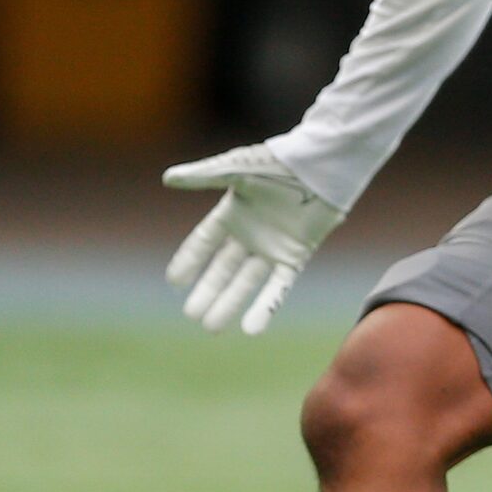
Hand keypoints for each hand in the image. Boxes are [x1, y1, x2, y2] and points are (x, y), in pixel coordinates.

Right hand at [163, 144, 344, 334]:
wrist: (323, 167)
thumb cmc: (279, 162)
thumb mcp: (237, 169)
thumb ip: (203, 177)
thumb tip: (168, 178)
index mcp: (233, 213)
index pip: (204, 243)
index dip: (189, 261)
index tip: (174, 283)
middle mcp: (251, 233)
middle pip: (223, 269)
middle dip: (208, 291)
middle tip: (192, 315)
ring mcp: (273, 246)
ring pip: (246, 282)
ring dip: (230, 304)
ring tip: (212, 328)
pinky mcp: (296, 256)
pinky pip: (279, 286)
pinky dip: (266, 307)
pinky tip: (252, 329)